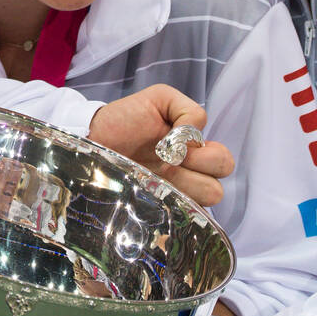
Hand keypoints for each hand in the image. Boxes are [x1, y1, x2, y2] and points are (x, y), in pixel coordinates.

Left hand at [87, 85, 235, 207]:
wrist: (94, 136)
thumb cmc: (126, 116)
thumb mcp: (160, 98)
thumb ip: (187, 109)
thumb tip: (192, 138)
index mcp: (193, 150)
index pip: (222, 162)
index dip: (204, 154)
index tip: (173, 143)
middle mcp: (187, 175)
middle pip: (217, 188)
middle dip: (197, 171)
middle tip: (169, 160)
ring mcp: (172, 194)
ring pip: (201, 204)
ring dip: (183, 187)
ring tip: (156, 173)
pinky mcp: (155, 208)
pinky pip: (176, 218)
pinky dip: (167, 204)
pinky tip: (147, 187)